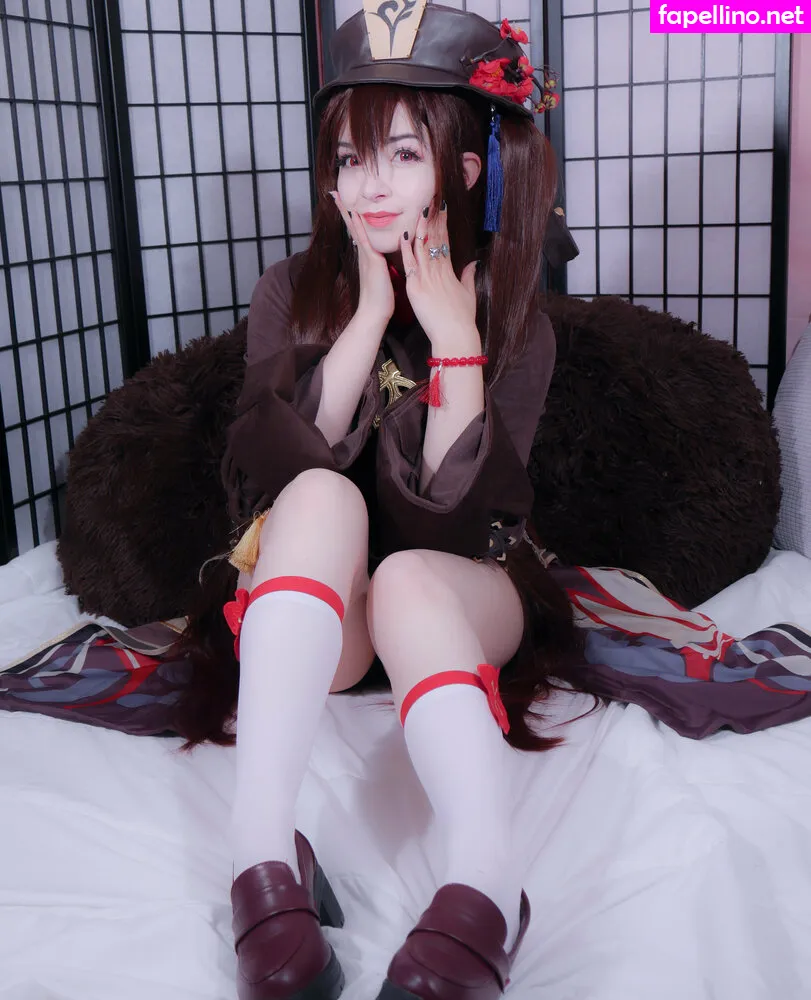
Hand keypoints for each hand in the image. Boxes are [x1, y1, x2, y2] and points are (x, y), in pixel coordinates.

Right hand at [329, 190, 394, 327]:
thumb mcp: (383, 277)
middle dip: (345, 210)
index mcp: (368, 257)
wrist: (375, 313)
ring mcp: (366, 256)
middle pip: (353, 227)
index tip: (348, 205)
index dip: (353, 219)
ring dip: (347, 212)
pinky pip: (364, 238)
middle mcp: (364, 254)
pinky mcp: (371, 260)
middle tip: (335, 194)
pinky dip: (357, 226)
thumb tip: (384, 261)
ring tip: (338, 197)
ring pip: (356, 229)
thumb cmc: (381, 299)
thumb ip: (382, 266)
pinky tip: (353, 213)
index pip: (360, 233)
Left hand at [400, 200, 479, 353]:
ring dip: (420, 226)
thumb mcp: (468, 294)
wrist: (455, 336)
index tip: (441, 207)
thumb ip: (469, 276)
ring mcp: (426, 278)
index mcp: (449, 271)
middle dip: (433, 217)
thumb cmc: (462, 319)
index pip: (444, 240)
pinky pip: (409, 265)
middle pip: (434, 238)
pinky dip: (406, 249)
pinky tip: (405, 234)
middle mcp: (438, 271)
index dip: (442, 222)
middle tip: (431, 197)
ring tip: (420, 207)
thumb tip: (474, 263)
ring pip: (422, 246)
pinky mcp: (416, 288)